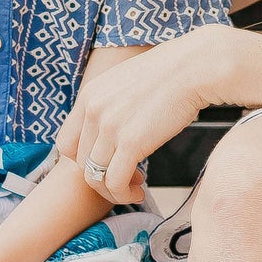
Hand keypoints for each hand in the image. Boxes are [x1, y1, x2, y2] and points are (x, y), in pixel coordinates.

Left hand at [57, 25, 231, 203]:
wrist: (194, 67)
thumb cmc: (170, 74)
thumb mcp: (124, 83)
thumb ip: (109, 105)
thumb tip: (111, 130)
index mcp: (88, 95)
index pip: (67, 143)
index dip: (84, 160)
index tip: (106, 163)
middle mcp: (93, 111)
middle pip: (80, 162)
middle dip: (100, 177)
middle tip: (126, 179)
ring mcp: (110, 128)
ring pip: (94, 177)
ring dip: (112, 190)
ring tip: (133, 190)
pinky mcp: (131, 143)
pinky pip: (114, 182)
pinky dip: (123, 194)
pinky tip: (139, 192)